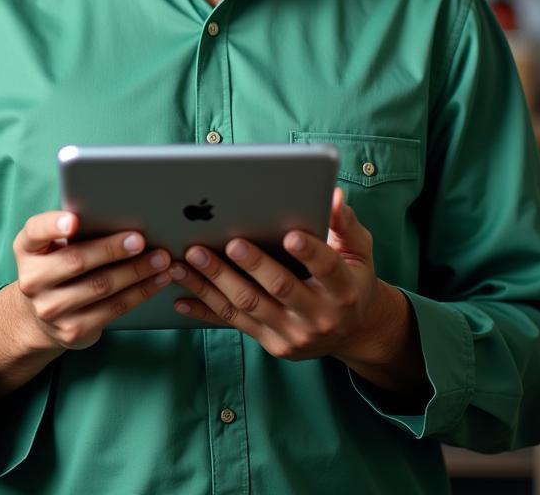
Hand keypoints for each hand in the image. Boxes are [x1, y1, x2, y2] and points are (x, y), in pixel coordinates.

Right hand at [10, 210, 172, 351]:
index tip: (74, 220)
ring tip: (160, 259)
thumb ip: (73, 230)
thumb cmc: (57, 265)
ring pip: (101, 286)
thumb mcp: (52, 245)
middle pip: (77, 261)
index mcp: (27, 248)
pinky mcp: (73, 331)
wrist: (40, 316)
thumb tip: (120, 214)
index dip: (54, 225)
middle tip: (140, 240)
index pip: (36, 231)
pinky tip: (157, 281)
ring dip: (136, 272)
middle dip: (112, 249)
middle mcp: (33, 280)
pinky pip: (113, 309)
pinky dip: (140, 293)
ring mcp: (51, 309)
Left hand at [169, 188, 405, 369]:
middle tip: (228, 242)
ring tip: (188, 259)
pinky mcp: (271, 343)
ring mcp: (292, 334)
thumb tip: (334, 196)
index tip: (290, 234)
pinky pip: (233, 323)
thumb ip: (345, 223)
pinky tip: (180, 297)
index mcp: (343, 289)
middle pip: (281, 288)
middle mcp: (319, 316)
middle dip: (252, 265)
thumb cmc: (351, 278)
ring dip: (214, 281)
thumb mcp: (358, 250)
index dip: (310, 253)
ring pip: (247, 306)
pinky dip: (204, 309)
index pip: (327, 268)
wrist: (352, 331)